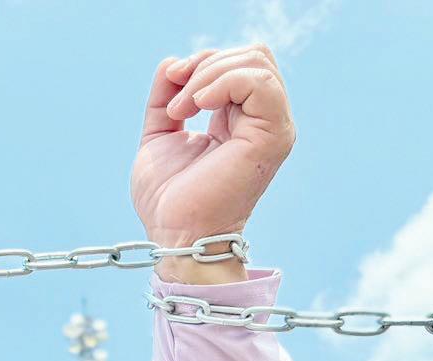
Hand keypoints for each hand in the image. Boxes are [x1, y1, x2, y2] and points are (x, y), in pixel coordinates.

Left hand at [132, 44, 296, 283]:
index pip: (240, 62)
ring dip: (207, 76)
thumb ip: (166, 97)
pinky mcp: (272, 136)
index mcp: (243, 119)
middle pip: (253, 55)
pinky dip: (221, 82)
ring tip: (180, 111)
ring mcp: (273, 127)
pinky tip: (195, 107)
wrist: (176, 234)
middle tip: (175, 102)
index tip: (171, 84)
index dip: (203, 63)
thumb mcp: (160, 135)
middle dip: (205, 64)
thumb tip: (172, 63)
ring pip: (256, 62)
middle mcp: (264, 120)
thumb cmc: (168, 199)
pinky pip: (259, 82)